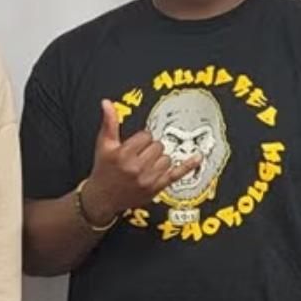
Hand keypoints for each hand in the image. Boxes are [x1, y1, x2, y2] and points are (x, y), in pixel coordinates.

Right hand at [83, 99, 200, 221]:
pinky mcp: (156, 188)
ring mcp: (148, 179)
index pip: (145, 136)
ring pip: (166, 158)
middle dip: (149, 149)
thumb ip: (109, 122)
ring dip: (158, 159)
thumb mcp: (103, 145)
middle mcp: (136, 167)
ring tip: (145, 165)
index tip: (133, 146)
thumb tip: (107, 103)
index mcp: (123, 154)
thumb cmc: (104, 170)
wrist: (103, 197)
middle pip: (157, 146)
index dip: (140, 139)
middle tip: (138, 156)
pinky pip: (176, 174)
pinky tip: (197, 157)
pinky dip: (188, 165)